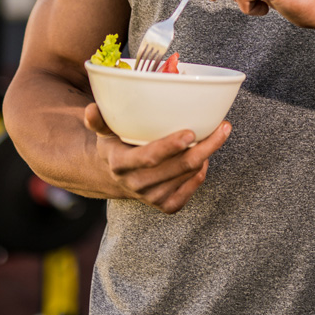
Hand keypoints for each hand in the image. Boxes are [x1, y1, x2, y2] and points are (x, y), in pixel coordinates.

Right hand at [84, 103, 229, 213]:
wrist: (114, 178)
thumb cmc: (116, 146)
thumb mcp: (105, 133)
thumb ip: (99, 121)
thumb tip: (91, 108)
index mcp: (121, 164)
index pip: (149, 158)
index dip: (170, 146)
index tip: (191, 132)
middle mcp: (136, 184)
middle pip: (178, 167)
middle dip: (205, 147)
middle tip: (223, 127)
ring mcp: (150, 197)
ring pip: (187, 177)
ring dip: (207, 156)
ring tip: (218, 134)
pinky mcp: (163, 206)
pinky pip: (187, 194)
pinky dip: (198, 178)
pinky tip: (204, 162)